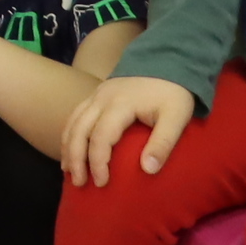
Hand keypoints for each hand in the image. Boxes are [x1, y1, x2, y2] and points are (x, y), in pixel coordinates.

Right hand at [67, 73, 194, 186]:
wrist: (169, 60)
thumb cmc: (173, 92)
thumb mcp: (177, 117)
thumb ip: (163, 143)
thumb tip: (148, 170)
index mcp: (121, 104)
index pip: (101, 137)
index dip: (98, 162)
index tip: (102, 183)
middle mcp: (102, 98)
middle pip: (79, 130)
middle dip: (76, 159)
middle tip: (80, 184)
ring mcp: (96, 95)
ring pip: (72, 123)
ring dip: (68, 148)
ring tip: (69, 172)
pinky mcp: (96, 95)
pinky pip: (75, 116)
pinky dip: (69, 135)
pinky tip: (70, 151)